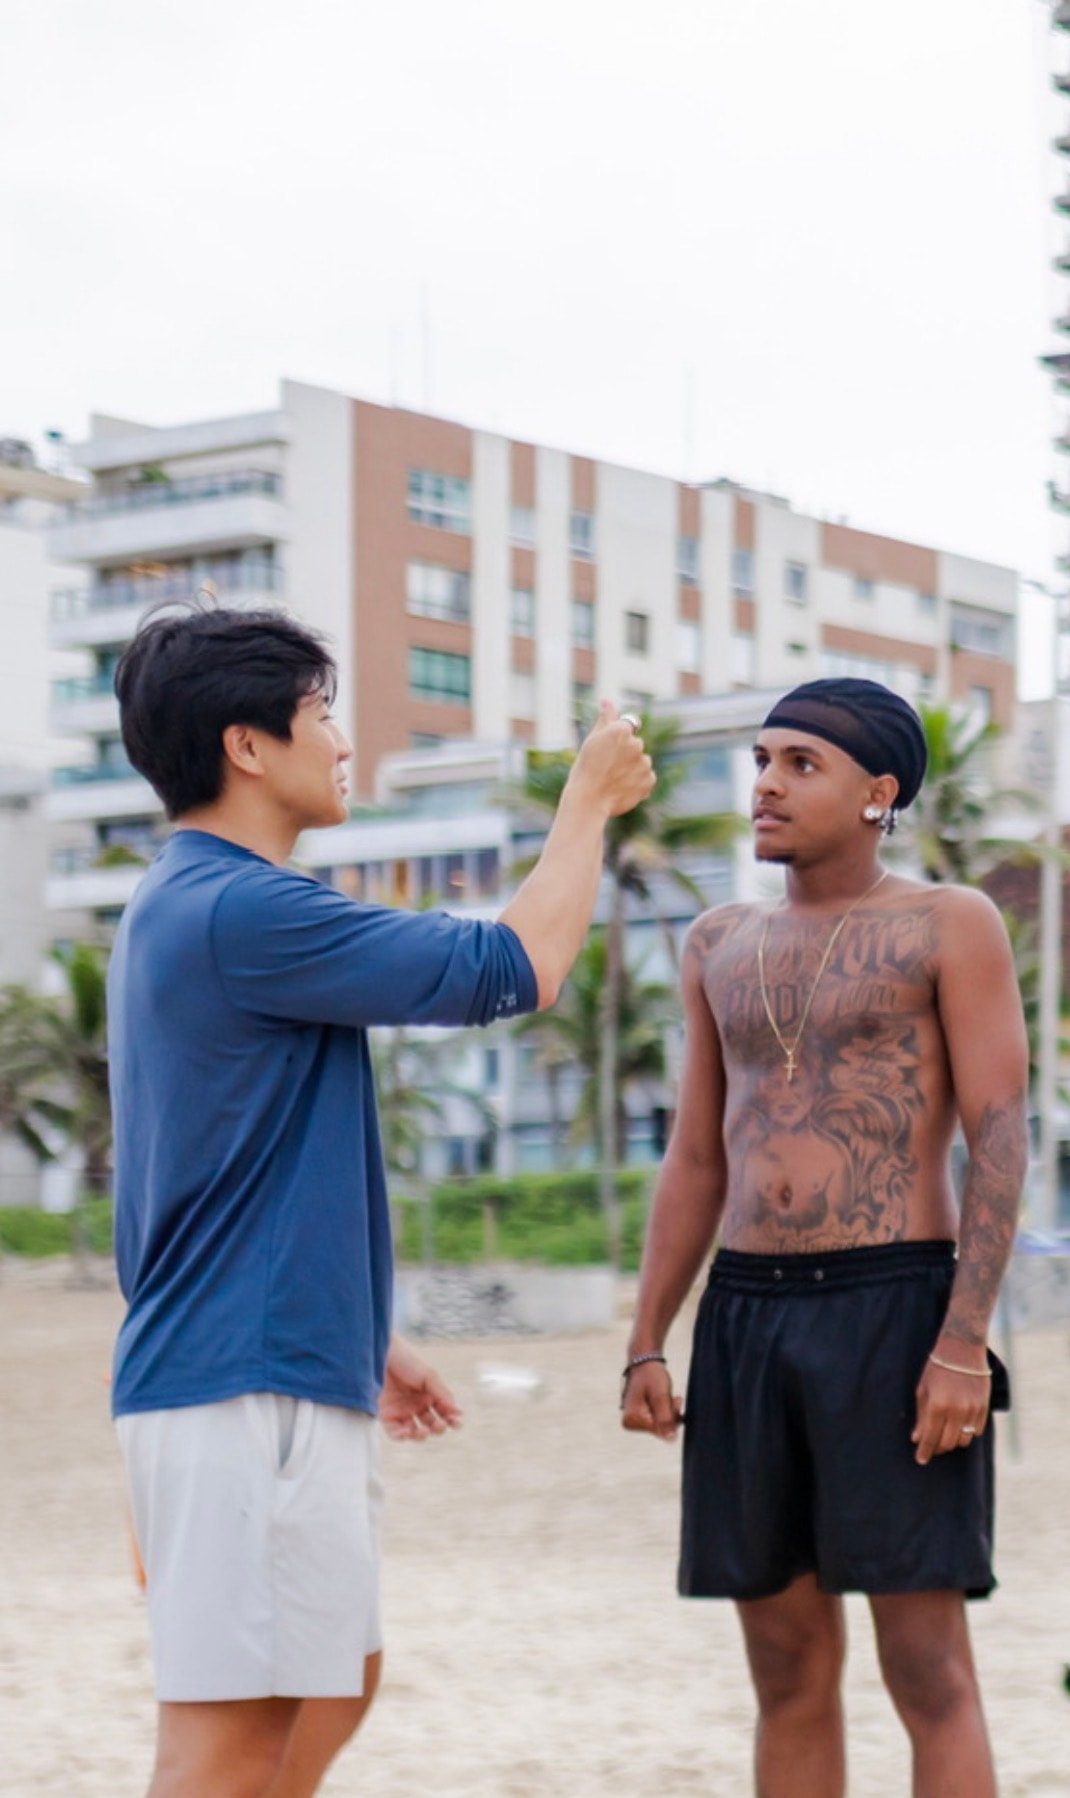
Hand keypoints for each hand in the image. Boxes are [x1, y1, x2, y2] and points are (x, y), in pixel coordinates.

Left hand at [379, 1336, 463, 1441]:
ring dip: (421, 1436)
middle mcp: (416, 1404)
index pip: (444, 1412)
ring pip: (414, 1432)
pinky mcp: (385, 1415)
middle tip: (440, 1424)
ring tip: (423, 1431)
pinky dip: (401, 1436)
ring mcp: (401, 1411)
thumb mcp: (428, 1375)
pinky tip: (406, 1432)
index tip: (457, 1423)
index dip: (452, 1420)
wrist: (380, 1353)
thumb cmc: (405, 1360)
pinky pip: (394, 1432)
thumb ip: (443, 1394)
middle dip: (438, 1428)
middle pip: (431, 1424)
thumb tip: (459, 1413)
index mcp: (429, 1394)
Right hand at [569, 700, 655, 818]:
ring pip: (641, 761)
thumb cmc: (585, 769)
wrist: (588, 801)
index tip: (608, 752)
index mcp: (621, 730)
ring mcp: (644, 763)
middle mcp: (636, 744)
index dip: (617, 739)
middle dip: (625, 753)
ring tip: (614, 779)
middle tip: (607, 767)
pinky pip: (647, 777)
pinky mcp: (650, 780)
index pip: (628, 726)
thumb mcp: (592, 740)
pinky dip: (638, 782)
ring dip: (632, 768)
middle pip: (635, 744)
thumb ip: (605, 718)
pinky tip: (623, 787)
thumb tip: (607, 700)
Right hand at [620, 1360, 682, 1441]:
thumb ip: (665, 1417)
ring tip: (670, 1396)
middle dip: (671, 1414)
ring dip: (671, 1412)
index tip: (675, 1399)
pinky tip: (668, 1401)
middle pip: (661, 1430)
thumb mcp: (661, 1395)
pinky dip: (668, 1413)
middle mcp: (630, 1424)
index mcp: (631, 1419)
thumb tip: (671, 1439)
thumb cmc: (651, 1375)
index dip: (672, 1416)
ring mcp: (635, 1422)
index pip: (661, 1430)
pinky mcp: (641, 1419)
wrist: (645, 1363)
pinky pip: (660, 1422)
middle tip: (674, 1397)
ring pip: (662, 1426)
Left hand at [912, 1343, 990, 1464]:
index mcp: (938, 1405)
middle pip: (948, 1443)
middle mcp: (957, 1410)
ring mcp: (973, 1410)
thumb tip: (917, 1438)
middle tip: (931, 1447)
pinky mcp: (984, 1408)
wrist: (962, 1349)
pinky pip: (976, 1431)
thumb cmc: (937, 1368)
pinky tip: (958, 1425)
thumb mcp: (923, 1389)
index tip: (920, 1460)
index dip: (925, 1451)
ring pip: (963, 1441)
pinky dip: (966, 1432)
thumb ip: (921, 1416)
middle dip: (937, 1448)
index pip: (931, 1437)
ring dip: (953, 1442)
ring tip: (944, 1435)